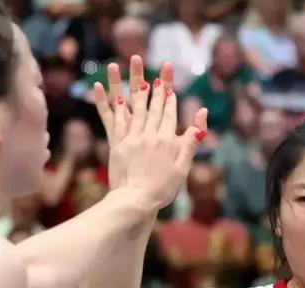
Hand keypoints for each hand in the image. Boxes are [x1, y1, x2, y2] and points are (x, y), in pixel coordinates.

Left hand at [92, 58, 207, 206]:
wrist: (136, 201)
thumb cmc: (162, 189)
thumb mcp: (184, 166)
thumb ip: (192, 139)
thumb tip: (203, 114)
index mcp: (167, 139)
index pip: (169, 113)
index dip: (169, 96)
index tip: (167, 82)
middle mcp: (149, 134)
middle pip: (153, 105)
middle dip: (155, 86)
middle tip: (153, 69)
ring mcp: (131, 137)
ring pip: (133, 106)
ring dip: (133, 84)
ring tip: (133, 70)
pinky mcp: (116, 144)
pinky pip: (111, 118)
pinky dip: (106, 102)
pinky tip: (101, 87)